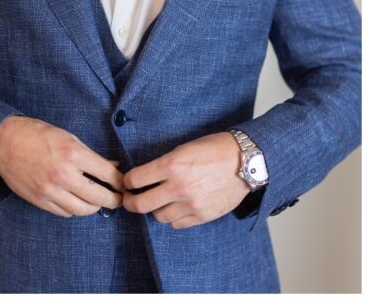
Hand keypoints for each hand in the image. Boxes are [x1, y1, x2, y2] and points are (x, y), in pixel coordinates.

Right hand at [0, 116, 123, 216]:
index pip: (109, 175)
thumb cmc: (34, 134)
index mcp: (73, 154)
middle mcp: (64, 175)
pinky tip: (75, 200)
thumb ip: (89, 154)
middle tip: (117, 198)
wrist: (2, 142)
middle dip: (114, 199)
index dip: (120, 181)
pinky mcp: (40, 200)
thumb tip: (112, 167)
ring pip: (84, 210)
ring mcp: (51, 190)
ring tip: (96, 200)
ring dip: (94, 207)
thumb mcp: (66, 136)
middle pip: (101, 197)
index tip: (123, 183)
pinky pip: (65, 212)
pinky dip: (74, 209)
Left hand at [122, 132, 249, 228]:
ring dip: (155, 209)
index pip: (135, 180)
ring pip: (159, 216)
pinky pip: (177, 224)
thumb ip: (162, 165)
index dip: (127, 181)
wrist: (246, 162)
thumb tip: (142, 177)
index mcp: (171, 166)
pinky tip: (174, 207)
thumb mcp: (182, 149)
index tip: (127, 182)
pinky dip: (172, 217)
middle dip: (130, 202)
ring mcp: (192, 204)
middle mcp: (179, 187)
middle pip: (141, 204)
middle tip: (129, 199)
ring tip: (158, 201)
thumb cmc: (212, 150)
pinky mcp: (203, 216)